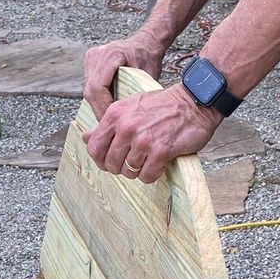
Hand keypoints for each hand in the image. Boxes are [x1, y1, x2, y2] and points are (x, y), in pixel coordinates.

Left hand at [82, 84, 221, 183]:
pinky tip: (159, 164)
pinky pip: (147, 176)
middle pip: (111, 164)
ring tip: (148, 160)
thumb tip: (85, 137)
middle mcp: (127, 126)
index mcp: (115, 114)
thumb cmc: (162, 107)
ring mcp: (143, 139)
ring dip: (138, 171)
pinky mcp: (160, 151)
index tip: (111, 162)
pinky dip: (152, 175)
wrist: (193, 102)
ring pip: (129, 172)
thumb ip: (107, 125)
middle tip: (134, 163)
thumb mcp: (129, 108)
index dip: (101, 160)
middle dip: (121, 168)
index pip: (94, 148)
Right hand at [83, 32, 165, 120]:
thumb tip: (124, 120)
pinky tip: (106, 111)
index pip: (98, 88)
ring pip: (87, 92)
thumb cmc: (148, 58)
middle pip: (90, 91)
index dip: (103, 108)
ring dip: (96, 108)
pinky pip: (89, 88)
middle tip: (109, 128)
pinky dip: (97, 101)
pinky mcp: (89, 64)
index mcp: (110, 54)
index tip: (112, 123)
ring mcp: (90, 59)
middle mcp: (96, 55)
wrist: (145, 43)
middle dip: (99, 111)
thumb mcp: (146, 78)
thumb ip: (133, 96)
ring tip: (108, 122)